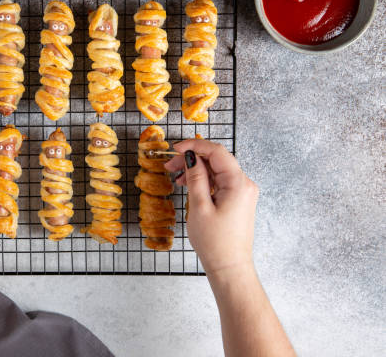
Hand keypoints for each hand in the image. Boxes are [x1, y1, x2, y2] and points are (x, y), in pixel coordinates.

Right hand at [164, 140, 258, 276]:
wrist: (229, 267)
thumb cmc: (215, 242)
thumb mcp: (199, 207)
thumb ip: (196, 178)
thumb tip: (191, 157)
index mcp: (238, 183)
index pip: (217, 151)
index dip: (195, 146)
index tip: (176, 149)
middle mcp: (244, 184)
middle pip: (217, 160)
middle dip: (193, 159)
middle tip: (170, 166)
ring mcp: (243, 192)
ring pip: (217, 171)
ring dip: (196, 170)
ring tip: (176, 178)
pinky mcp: (238, 200)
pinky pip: (220, 182)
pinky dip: (204, 181)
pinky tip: (189, 186)